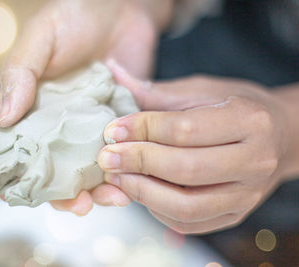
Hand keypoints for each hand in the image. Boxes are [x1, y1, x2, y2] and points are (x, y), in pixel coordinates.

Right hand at [0, 0, 173, 213]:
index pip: (9, 148)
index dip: (8, 176)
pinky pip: (115, 156)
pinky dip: (120, 174)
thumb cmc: (74, 15)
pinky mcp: (116, 125)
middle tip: (78, 205)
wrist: (123, 7)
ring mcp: (86, 128)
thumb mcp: (41, 39)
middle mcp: (55, 124)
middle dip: (60, 195)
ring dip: (94, 191)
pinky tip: (128, 184)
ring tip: (110, 198)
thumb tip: (1, 122)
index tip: (16, 196)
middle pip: (49, 171)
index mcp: (28, 106)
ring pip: (84, 172)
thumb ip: (19, 76)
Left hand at [94, 61, 296, 233]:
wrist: (277, 136)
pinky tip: (140, 190)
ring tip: (116, 177)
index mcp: (249, 120)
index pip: (184, 129)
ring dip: (142, 192)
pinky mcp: (236, 215)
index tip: (112, 130)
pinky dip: (157, 209)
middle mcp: (254, 161)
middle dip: (137, 162)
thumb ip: (157, 92)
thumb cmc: (234, 107)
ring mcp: (247, 194)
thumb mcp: (201, 90)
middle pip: (184, 169)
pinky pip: (189, 222)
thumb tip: (112, 73)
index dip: (142, 129)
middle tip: (106, 157)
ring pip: (186, 205)